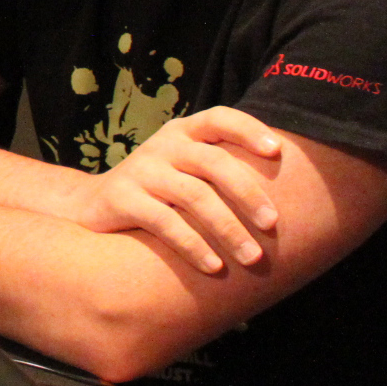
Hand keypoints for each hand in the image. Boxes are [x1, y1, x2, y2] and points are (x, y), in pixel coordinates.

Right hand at [65, 107, 281, 273]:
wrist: (92, 206)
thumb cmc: (158, 191)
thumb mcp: (184, 168)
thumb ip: (220, 169)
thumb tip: (294, 191)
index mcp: (182, 132)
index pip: (219, 118)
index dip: (248, 129)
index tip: (277, 152)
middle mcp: (162, 146)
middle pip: (213, 161)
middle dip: (248, 193)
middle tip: (272, 225)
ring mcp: (141, 170)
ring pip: (193, 196)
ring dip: (228, 229)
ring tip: (252, 258)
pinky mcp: (122, 199)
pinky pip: (165, 223)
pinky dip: (194, 246)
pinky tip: (214, 267)